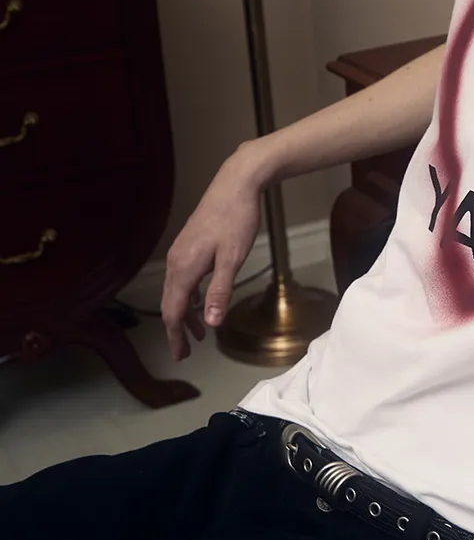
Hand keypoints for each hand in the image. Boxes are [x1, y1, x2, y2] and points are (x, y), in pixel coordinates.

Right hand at [160, 145, 264, 360]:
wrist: (235, 183)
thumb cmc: (236, 219)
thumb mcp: (233, 259)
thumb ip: (220, 291)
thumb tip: (210, 322)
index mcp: (184, 268)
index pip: (174, 311)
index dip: (176, 336)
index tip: (181, 356)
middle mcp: (176, 261)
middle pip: (170, 304)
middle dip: (177, 329)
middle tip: (185, 352)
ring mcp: (180, 252)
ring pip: (176, 291)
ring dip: (185, 313)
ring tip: (199, 332)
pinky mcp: (188, 245)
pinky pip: (183, 278)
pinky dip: (189, 296)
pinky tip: (200, 302)